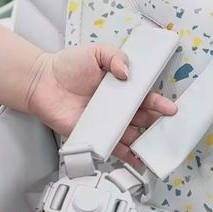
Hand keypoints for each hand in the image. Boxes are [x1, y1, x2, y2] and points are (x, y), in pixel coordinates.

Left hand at [26, 44, 176, 166]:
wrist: (42, 82)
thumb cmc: (67, 66)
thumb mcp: (96, 51)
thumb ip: (115, 56)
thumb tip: (128, 72)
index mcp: (121, 88)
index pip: (144, 97)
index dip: (158, 104)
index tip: (170, 109)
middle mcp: (116, 107)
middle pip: (142, 118)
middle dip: (155, 123)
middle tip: (165, 127)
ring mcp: (106, 123)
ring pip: (131, 135)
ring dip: (144, 141)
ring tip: (155, 146)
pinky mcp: (94, 135)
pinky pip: (113, 147)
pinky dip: (126, 155)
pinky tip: (137, 160)